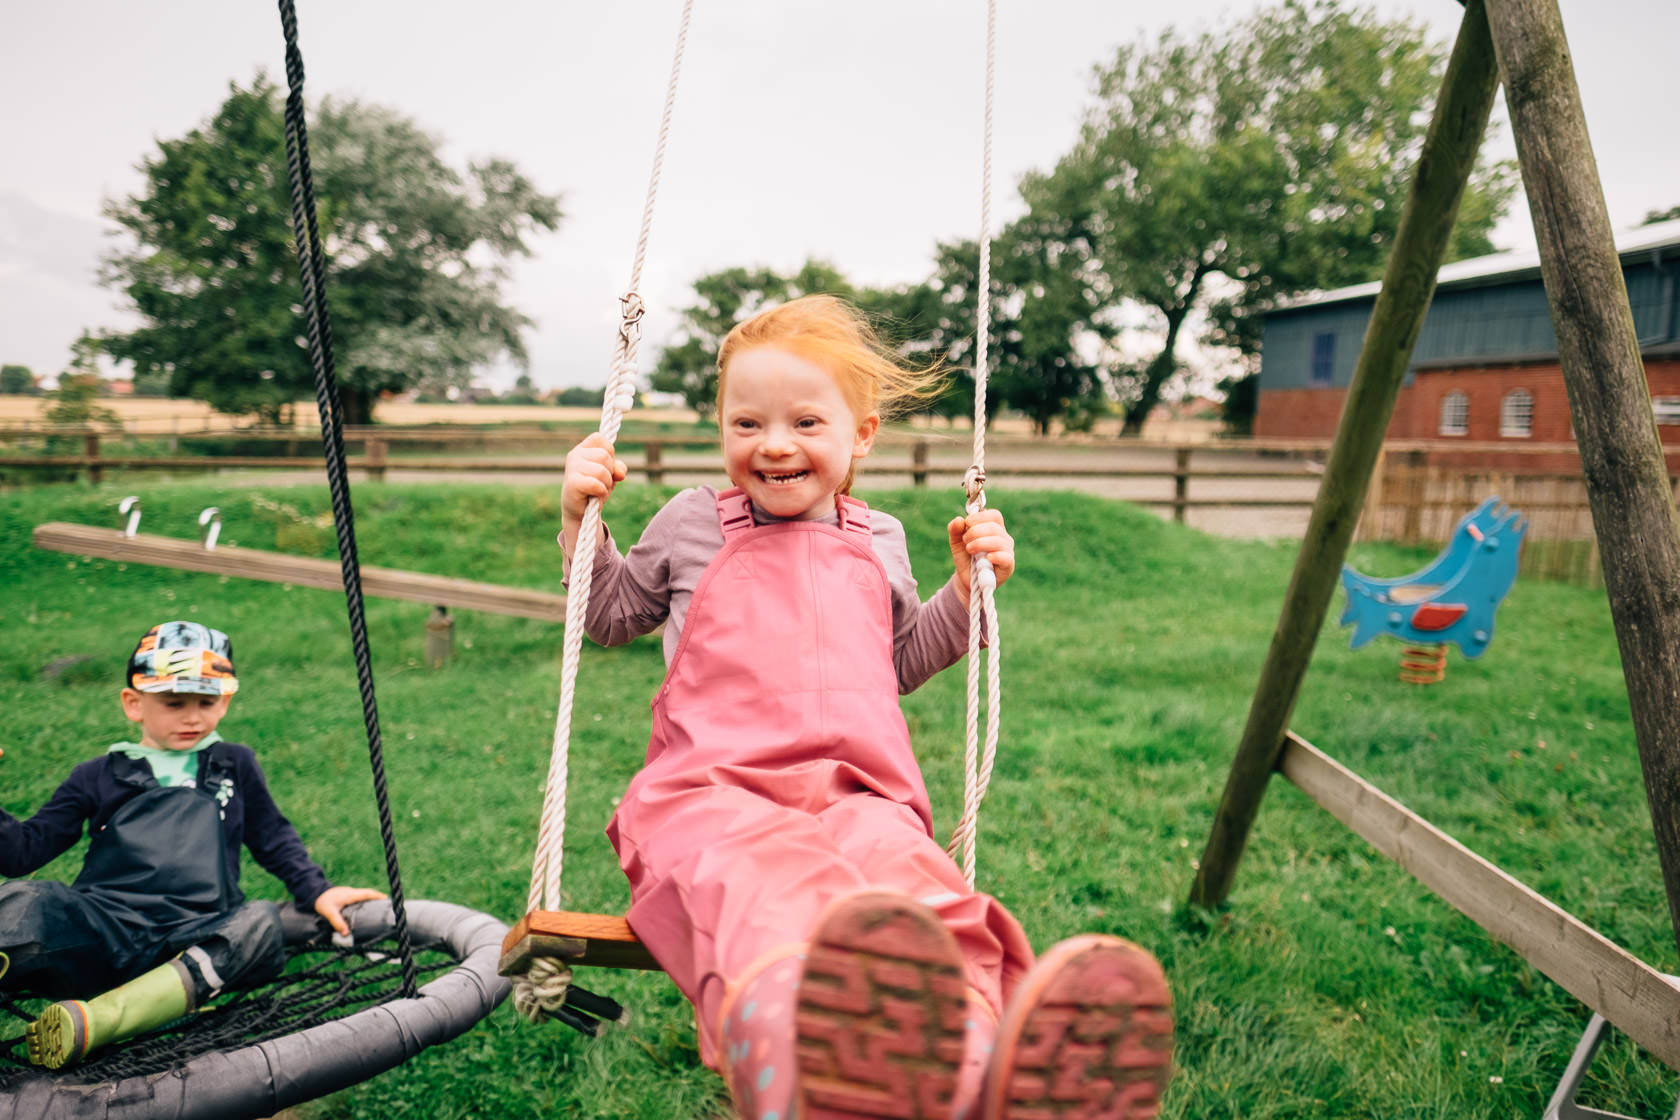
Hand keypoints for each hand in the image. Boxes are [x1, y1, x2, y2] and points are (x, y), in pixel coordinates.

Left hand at [313, 885, 386, 936]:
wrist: (314, 893)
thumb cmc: (322, 901)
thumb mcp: (329, 913)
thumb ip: (338, 923)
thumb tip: (346, 934)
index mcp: (351, 895)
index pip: (368, 894)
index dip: (378, 896)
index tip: (386, 900)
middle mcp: (352, 893)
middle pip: (369, 894)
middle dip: (378, 898)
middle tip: (385, 905)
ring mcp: (349, 893)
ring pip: (364, 895)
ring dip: (371, 899)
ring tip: (378, 908)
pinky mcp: (346, 896)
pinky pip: (359, 897)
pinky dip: (364, 901)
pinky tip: (364, 909)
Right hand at [561, 432, 626, 553]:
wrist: (581, 513)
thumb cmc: (595, 490)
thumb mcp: (610, 475)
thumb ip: (618, 468)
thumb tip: (619, 472)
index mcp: (583, 448)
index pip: (601, 439)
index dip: (609, 453)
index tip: (605, 467)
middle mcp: (575, 455)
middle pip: (605, 455)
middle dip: (610, 472)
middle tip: (601, 483)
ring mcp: (571, 468)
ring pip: (602, 470)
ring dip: (606, 484)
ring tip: (597, 490)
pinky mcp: (572, 483)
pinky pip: (596, 484)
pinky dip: (601, 492)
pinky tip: (594, 496)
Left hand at [948, 509, 1014, 602]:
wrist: (966, 580)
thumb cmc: (966, 558)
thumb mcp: (956, 543)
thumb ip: (955, 530)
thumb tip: (959, 520)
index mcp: (994, 528)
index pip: (994, 515)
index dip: (980, 517)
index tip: (967, 524)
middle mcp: (1004, 538)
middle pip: (994, 527)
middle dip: (975, 532)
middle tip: (965, 541)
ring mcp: (1007, 552)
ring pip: (999, 541)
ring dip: (980, 543)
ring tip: (969, 549)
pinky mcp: (1008, 566)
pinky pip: (1006, 558)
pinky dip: (996, 556)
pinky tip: (987, 558)